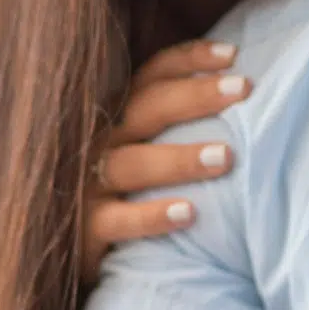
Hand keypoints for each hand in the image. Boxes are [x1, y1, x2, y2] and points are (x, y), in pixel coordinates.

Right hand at [83, 40, 251, 282]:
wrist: (65, 254)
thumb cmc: (122, 197)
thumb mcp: (139, 151)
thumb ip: (172, 125)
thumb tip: (241, 92)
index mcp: (115, 118)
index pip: (150, 77)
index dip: (188, 60)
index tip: (233, 55)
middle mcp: (98, 143)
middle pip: (146, 109)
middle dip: (195, 97)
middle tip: (243, 90)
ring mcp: (87, 186)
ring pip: (131, 165)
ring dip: (179, 159)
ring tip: (226, 157)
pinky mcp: (84, 231)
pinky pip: (117, 221)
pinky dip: (151, 217)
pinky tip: (188, 214)